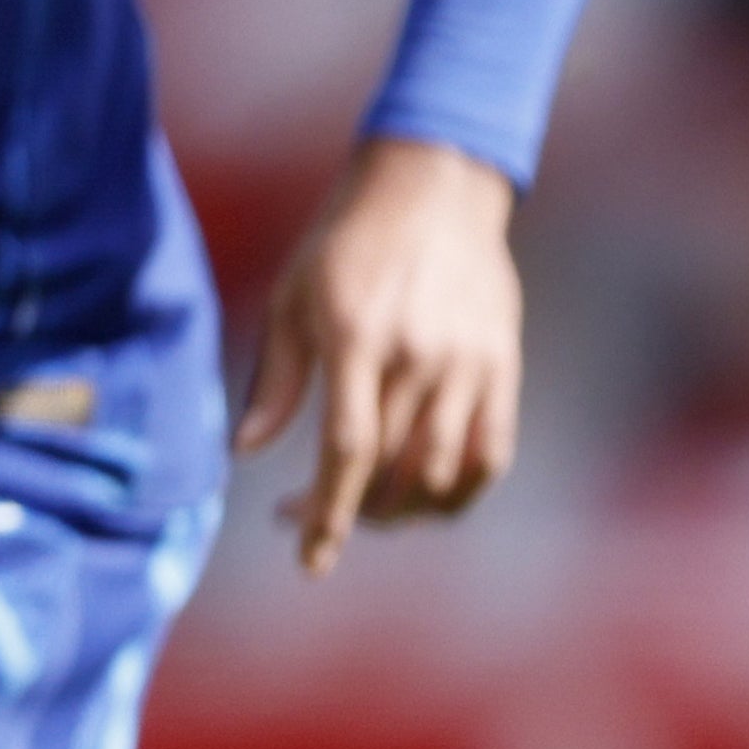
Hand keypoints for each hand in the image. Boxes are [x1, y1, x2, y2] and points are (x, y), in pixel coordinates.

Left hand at [240, 133, 530, 575]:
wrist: (436, 187)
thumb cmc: (348, 240)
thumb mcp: (294, 297)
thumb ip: (276, 379)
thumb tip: (245, 452)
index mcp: (358, 338)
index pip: (347, 450)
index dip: (328, 515)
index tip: (310, 562)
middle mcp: (419, 356)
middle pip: (392, 472)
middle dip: (352, 514)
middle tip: (312, 516)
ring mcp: (468, 363)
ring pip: (442, 473)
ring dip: (403, 511)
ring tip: (369, 509)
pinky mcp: (502, 365)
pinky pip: (490, 453)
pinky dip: (460, 491)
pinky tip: (426, 497)